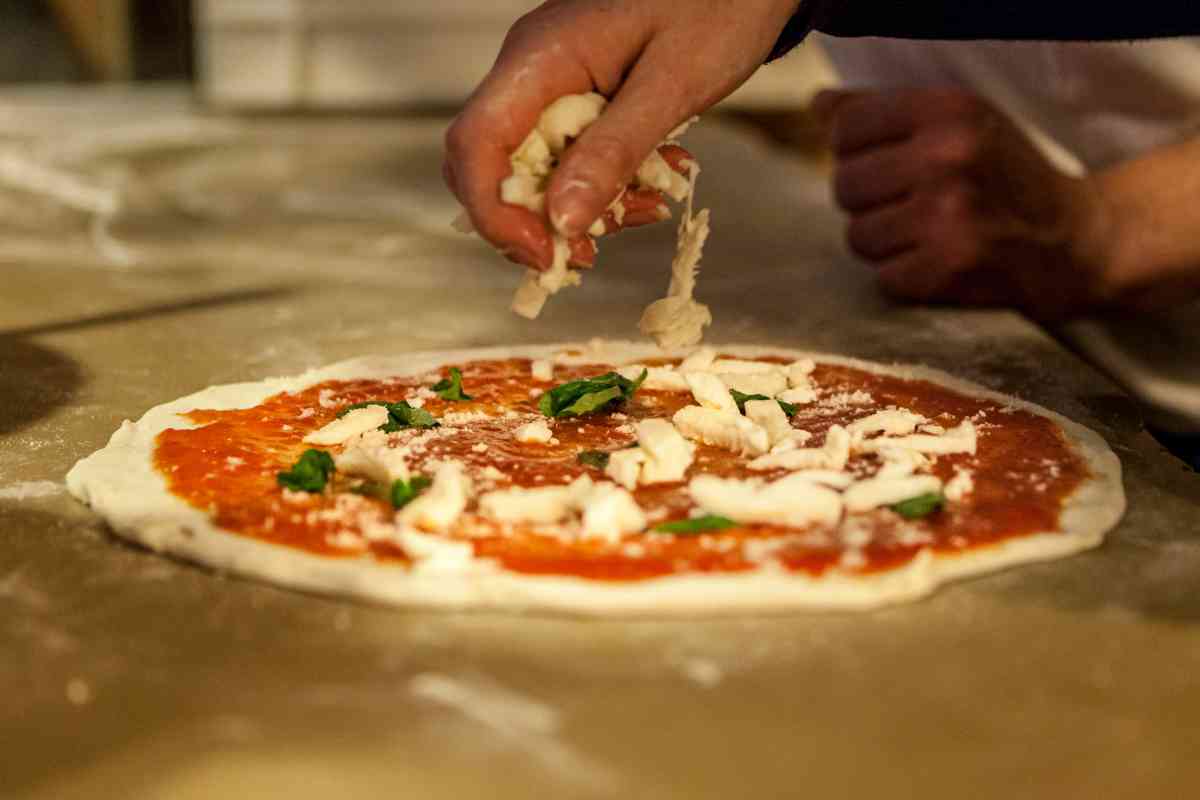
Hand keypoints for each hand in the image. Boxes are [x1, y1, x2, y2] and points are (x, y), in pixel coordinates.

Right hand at [444, 0, 801, 270]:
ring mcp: (551, 83)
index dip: (495, 213)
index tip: (545, 253)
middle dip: (533, 221)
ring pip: (533, 170)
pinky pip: (570, 156)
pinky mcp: (577, 96)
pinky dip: (605, 183)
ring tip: (649, 206)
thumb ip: (613, 151)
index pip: (476, 144)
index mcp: (540, 57)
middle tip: (588, 253)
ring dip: (582, 207)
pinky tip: (656, 181)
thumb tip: (562, 220)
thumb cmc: (718, 7)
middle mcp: (530, 70)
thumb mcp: (672, 85)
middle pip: (491, 165)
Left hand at [815, 87, 1120, 320]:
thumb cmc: (1003, 177)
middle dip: (869, 202)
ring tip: (928, 235)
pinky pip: (884, 278)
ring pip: (858, 237)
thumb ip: (885, 111)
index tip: (889, 164)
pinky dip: (905, 277)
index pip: (847, 128)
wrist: (1075, 243)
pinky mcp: (950, 267)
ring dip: (885, 244)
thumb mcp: (958, 124)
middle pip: (845, 185)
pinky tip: (939, 263)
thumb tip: (819, 105)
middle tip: (914, 206)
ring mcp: (950, 215)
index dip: (855, 152)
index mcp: (949, 110)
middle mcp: (948, 157)